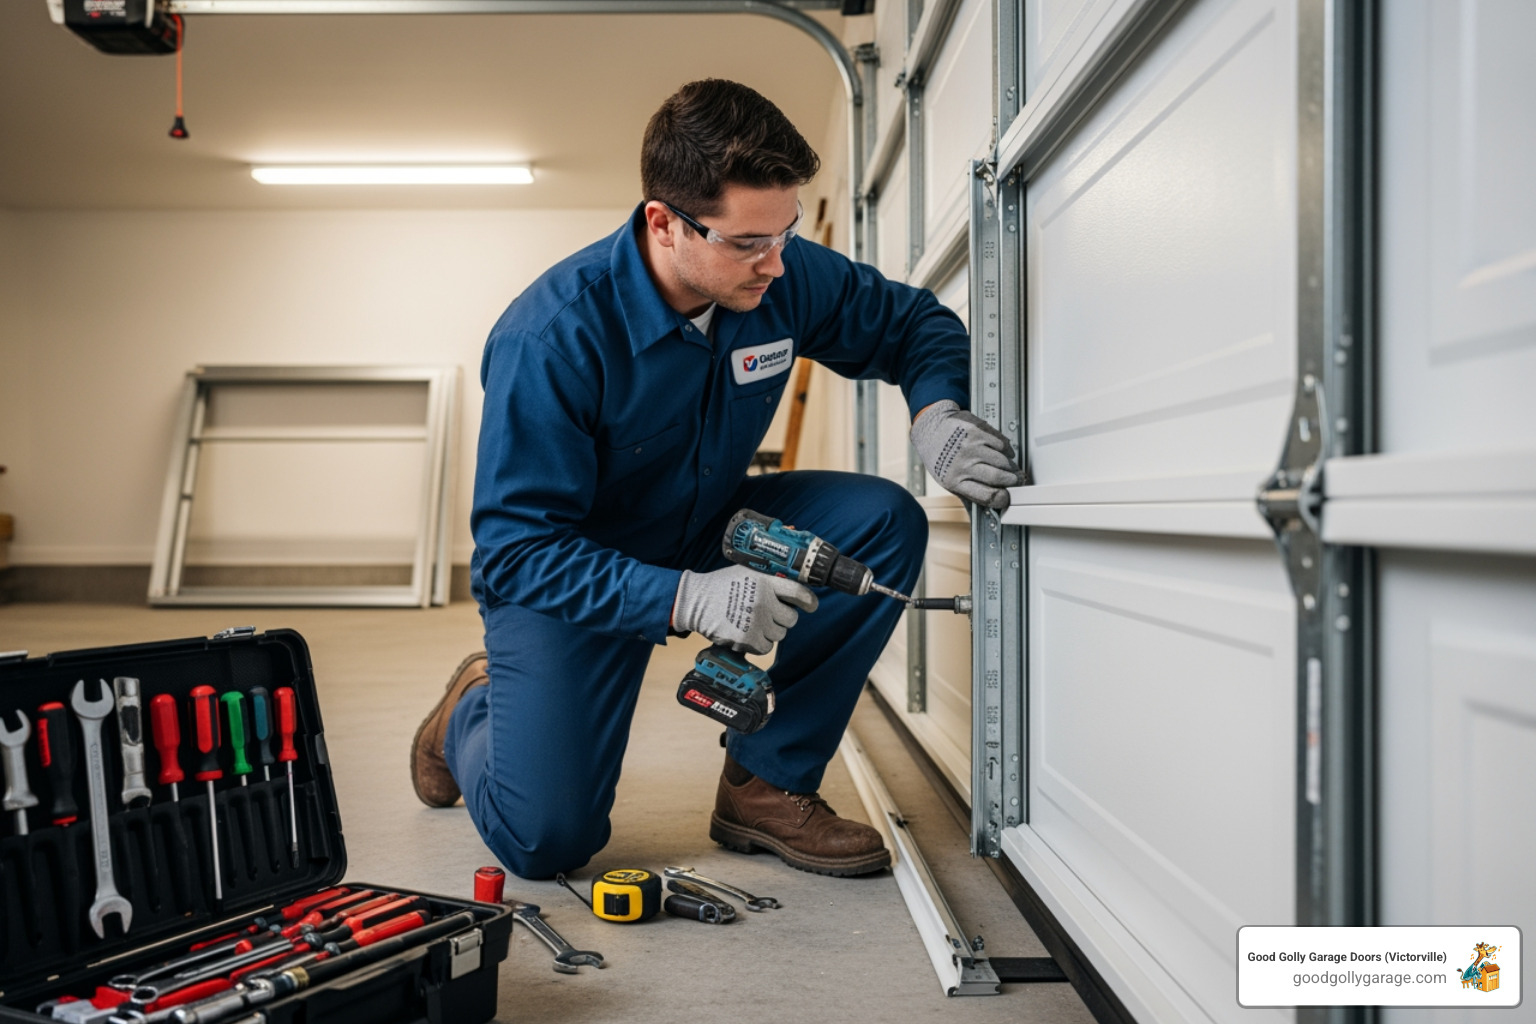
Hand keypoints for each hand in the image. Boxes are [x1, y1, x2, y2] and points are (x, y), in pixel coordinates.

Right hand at [672, 565, 818, 654]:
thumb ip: (769, 579)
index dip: (809, 601)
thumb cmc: (721, 585)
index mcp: (765, 582)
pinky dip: (758, 644)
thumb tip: (794, 590)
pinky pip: (766, 647)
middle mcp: (764, 601)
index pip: (798, 593)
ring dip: (770, 631)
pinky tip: (747, 632)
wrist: (696, 601)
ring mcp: (756, 621)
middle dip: (783, 618)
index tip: (811, 606)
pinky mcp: (747, 639)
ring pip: (779, 634)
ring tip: (753, 622)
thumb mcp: (747, 572)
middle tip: (769, 614)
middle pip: (791, 618)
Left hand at [910, 400, 1026, 509]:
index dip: (1003, 499)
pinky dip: (1006, 450)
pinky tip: (1002, 452)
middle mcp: (963, 464)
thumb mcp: (946, 480)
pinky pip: (1002, 444)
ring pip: (1003, 461)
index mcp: (955, 482)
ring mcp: (971, 447)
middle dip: (1012, 481)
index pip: (987, 496)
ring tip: (1009, 467)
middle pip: (998, 478)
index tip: (1008, 497)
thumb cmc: (940, 456)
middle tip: (1016, 480)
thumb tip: (986, 514)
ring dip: (1011, 466)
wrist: (931, 427)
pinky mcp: (978, 432)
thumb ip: (967, 495)